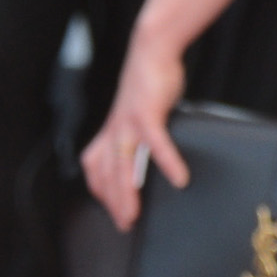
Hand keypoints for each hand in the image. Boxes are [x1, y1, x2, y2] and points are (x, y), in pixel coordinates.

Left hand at [82, 20, 191, 230]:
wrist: (151, 51)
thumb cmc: (148, 83)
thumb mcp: (137, 113)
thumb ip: (139, 136)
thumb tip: (148, 157)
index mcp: (111, 131)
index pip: (96, 168)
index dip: (101, 192)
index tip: (112, 212)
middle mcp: (114, 130)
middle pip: (107, 174)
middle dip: (112, 203)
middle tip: (123, 225)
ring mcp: (128, 123)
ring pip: (121, 165)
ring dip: (126, 193)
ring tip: (134, 215)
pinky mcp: (147, 113)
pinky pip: (156, 144)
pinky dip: (167, 162)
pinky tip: (179, 178)